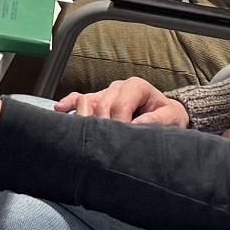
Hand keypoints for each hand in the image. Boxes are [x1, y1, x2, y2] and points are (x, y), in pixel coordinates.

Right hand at [59, 77, 188, 127]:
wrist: (165, 114)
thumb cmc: (167, 116)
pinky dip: (69, 103)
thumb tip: (137, 125)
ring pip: (87, 101)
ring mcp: (105, 92)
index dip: (118, 123)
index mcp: (136, 87)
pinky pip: (79, 98)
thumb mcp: (169, 118)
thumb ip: (155, 120)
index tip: (122, 139)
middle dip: (102, 125)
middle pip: (101, 105)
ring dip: (84, 117)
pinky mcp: (97, 99)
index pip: (119, 105)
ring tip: (86, 134)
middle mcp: (118, 86)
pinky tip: (60, 109)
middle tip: (105, 142)